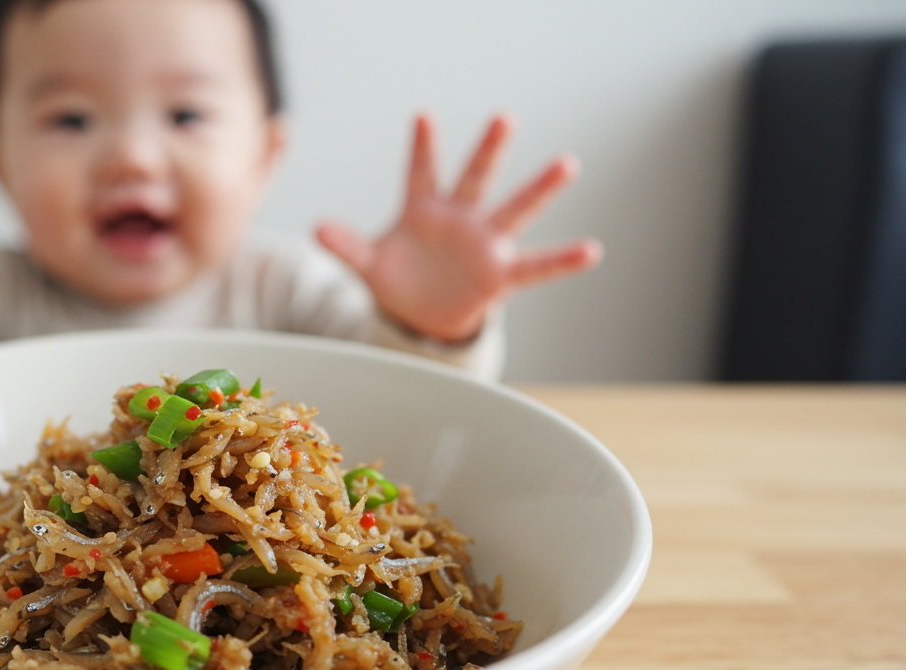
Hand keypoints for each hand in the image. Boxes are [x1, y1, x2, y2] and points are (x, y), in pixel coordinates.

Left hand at [316, 114, 600, 343]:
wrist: (423, 315)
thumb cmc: (399, 279)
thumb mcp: (369, 263)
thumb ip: (347, 245)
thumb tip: (316, 228)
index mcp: (423, 209)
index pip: (421, 172)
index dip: (421, 147)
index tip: (422, 115)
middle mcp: (460, 218)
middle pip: (475, 178)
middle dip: (487, 149)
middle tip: (503, 116)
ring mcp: (484, 243)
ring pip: (513, 210)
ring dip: (539, 189)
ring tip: (566, 163)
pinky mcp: (500, 274)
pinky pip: (536, 266)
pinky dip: (562, 260)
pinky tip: (591, 250)